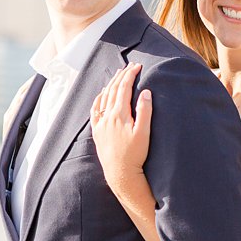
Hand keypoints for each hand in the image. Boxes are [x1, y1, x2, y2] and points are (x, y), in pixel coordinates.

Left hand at [89, 63, 152, 192]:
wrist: (120, 173)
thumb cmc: (135, 155)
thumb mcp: (144, 133)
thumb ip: (145, 111)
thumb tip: (146, 92)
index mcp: (119, 115)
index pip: (124, 88)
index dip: (130, 75)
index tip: (137, 66)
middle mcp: (107, 117)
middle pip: (113, 90)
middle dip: (122, 76)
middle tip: (129, 67)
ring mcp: (100, 124)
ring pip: (103, 98)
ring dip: (111, 84)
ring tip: (117, 76)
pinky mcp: (97, 132)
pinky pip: (95, 110)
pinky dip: (98, 99)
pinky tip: (101, 95)